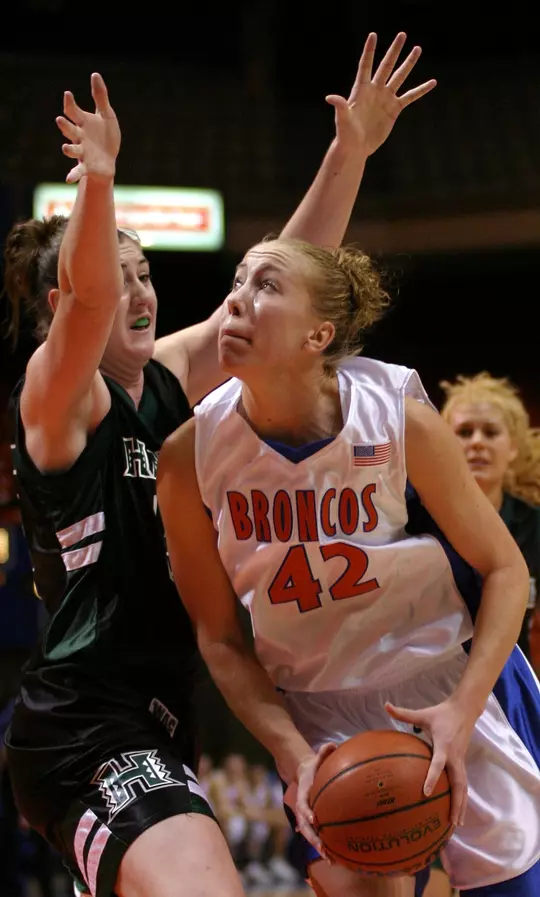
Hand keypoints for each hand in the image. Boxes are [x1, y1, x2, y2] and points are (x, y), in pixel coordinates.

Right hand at [56, 73, 120, 184]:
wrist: (109, 161)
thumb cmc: (106, 137)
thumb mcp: (106, 115)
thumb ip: (100, 96)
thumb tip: (95, 74)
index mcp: (84, 123)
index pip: (73, 111)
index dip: (70, 103)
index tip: (68, 94)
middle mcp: (80, 137)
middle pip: (70, 130)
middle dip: (65, 126)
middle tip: (60, 120)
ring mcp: (82, 152)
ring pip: (72, 150)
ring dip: (68, 149)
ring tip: (65, 148)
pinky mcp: (87, 166)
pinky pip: (78, 171)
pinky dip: (73, 175)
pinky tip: (68, 179)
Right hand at [294, 743, 336, 856]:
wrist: (304, 776)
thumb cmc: (314, 767)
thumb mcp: (316, 759)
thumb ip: (323, 752)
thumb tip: (331, 744)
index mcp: (303, 794)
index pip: (303, 805)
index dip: (307, 812)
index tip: (314, 819)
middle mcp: (303, 809)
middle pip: (305, 827)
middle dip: (313, 839)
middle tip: (323, 849)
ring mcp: (307, 817)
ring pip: (311, 835)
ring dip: (319, 848)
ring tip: (331, 860)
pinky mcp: (314, 822)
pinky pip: (319, 835)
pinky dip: (325, 846)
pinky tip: (337, 856)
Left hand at [326, 32, 435, 156]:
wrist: (357, 147)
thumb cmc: (346, 133)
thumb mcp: (343, 119)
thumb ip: (340, 106)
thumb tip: (330, 97)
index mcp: (361, 89)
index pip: (366, 65)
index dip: (369, 51)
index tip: (373, 35)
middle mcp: (375, 90)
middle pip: (386, 65)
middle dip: (394, 51)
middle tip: (402, 34)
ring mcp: (385, 98)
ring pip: (399, 77)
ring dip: (408, 63)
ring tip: (417, 49)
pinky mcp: (394, 109)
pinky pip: (410, 97)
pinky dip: (421, 90)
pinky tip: (432, 82)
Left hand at [385, 697, 475, 826]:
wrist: (464, 710)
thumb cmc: (441, 713)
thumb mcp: (423, 713)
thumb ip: (403, 713)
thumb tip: (385, 705)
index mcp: (444, 745)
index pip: (438, 764)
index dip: (432, 777)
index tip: (426, 792)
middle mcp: (455, 757)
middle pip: (458, 784)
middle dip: (456, 803)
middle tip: (451, 822)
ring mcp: (461, 761)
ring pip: (464, 787)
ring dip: (461, 805)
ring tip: (456, 824)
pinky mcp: (463, 762)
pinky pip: (463, 783)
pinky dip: (462, 798)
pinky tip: (457, 810)